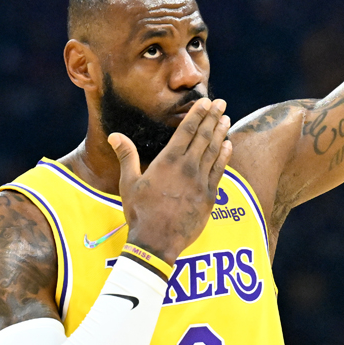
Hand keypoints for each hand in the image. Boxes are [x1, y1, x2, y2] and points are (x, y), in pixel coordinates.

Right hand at [109, 98, 231, 264]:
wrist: (156, 242)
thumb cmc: (139, 212)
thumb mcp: (129, 183)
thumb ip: (127, 156)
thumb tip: (115, 135)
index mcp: (168, 161)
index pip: (186, 131)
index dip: (197, 114)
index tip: (206, 102)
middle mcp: (187, 168)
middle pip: (203, 137)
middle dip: (213, 118)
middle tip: (221, 104)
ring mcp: (200, 182)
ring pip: (214, 152)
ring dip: (221, 134)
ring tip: (226, 119)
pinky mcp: (209, 197)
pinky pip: (219, 172)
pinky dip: (225, 157)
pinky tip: (228, 146)